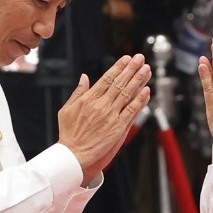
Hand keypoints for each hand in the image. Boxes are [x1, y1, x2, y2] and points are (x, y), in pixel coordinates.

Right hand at [56, 53, 152, 178]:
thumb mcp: (66, 109)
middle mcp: (101, 105)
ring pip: (127, 94)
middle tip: (140, 58)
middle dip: (131, 69)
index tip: (126, 58)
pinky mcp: (118, 127)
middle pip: (119, 83)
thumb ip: (77, 92)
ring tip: (146, 69)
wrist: (74, 154)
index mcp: (88, 99)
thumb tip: (84, 77)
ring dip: (138, 80)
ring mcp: (110, 116)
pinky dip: (139, 100)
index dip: (118, 67)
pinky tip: (146, 91)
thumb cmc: (69, 133)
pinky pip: (131, 111)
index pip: (107, 79)